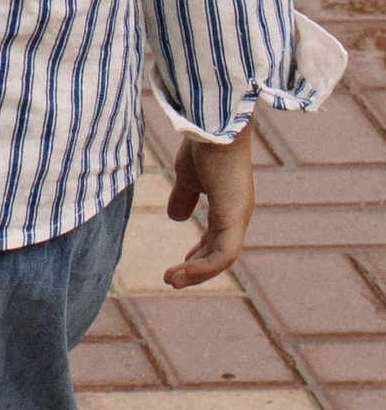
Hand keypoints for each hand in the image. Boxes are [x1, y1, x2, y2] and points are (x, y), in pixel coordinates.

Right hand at [163, 127, 253, 285]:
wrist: (212, 128)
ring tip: (172, 280)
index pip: (217, 239)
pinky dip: (205, 267)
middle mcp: (238, 214)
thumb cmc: (202, 147)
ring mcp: (238, 217)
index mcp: (229, 205)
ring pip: (222, 259)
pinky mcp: (234, 218)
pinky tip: (185, 271)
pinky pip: (224, 254)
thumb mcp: (187, 177)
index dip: (199, 255)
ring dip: (197, 273)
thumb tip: (176, 217)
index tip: (180, 265)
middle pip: (220, 253)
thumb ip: (183, 197)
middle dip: (195, 269)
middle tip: (171, 280)